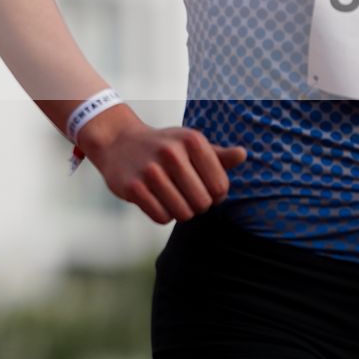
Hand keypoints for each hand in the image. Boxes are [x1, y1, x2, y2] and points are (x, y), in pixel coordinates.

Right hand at [77, 106, 246, 222]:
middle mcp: (171, 152)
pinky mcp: (133, 187)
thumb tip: (242, 154)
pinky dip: (162, 214)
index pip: (220, 188)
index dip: (214, 194)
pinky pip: (162, 217)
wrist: (117, 141)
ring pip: (183, 213)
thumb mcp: (189, 144)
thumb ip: (218, 155)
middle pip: (203, 203)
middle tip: (184, 194)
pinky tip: (154, 199)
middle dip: (197, 204)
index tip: (201, 186)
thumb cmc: (162, 146)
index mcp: (191, 140)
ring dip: (180, 211)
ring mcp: (150, 170)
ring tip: (171, 197)